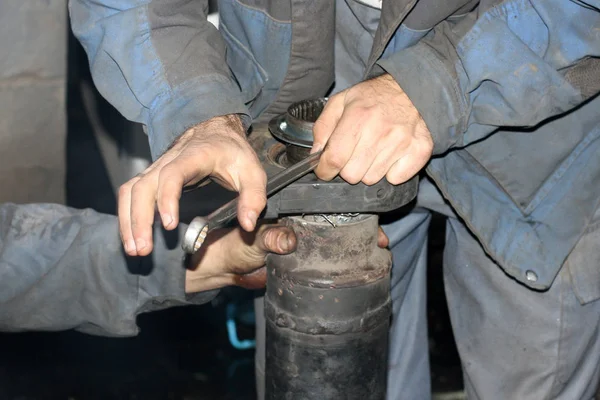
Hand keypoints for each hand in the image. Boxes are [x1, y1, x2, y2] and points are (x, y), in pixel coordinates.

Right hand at [118, 115, 266, 255]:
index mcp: (194, 156)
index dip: (167, 199)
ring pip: (131, 191)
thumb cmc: (232, 153)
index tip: (170, 226)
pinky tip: (132, 239)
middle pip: (144, 187)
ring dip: (128, 221)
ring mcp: (155, 168)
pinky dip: (126, 216)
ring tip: (134, 250)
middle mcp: (168, 160)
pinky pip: (130, 195)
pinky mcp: (150, 177)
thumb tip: (248, 224)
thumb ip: (253, 197)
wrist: (216, 132)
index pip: (172, 175)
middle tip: (144, 249)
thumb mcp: (253, 172)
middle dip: (140, 219)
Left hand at [185, 224, 389, 292]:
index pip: (325, 203)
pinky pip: (330, 257)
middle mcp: (303, 223)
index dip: (348, 207)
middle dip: (363, 227)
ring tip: (379, 247)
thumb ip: (269, 239)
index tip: (369, 216)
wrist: (228, 269)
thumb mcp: (253, 240)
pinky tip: (363, 263)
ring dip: (359, 242)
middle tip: (382, 238)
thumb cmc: (237, 247)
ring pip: (339, 238)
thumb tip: (287, 240)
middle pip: (339, 220)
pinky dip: (347, 260)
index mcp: (292, 210)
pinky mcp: (306, 260)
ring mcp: (307, 241)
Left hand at [312, 73, 432, 184]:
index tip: (325, 169)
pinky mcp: (419, 151)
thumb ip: (323, 127)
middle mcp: (381, 131)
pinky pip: (395, 179)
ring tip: (373, 150)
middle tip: (353, 153)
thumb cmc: (373, 98)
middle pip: (352, 175)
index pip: (335, 159)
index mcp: (358, 117)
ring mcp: (402, 142)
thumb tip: (317, 154)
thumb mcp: (341, 102)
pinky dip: (390, 172)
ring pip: (372, 179)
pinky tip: (390, 155)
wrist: (412, 89)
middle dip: (347, 168)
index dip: (324, 170)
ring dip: (368, 170)